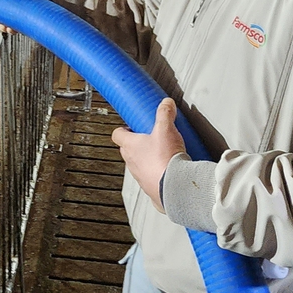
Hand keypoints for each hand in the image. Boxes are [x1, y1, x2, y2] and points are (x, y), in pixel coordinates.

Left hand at [111, 98, 186, 213]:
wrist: (175, 186)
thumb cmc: (165, 159)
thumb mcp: (166, 129)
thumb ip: (165, 114)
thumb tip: (166, 104)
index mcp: (130, 146)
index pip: (117, 134)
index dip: (123, 129)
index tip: (132, 127)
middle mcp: (131, 162)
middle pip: (127, 150)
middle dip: (137, 143)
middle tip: (150, 138)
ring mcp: (139, 176)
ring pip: (138, 165)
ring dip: (147, 159)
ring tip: (162, 154)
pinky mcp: (150, 188)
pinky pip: (150, 178)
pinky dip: (156, 173)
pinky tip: (169, 170)